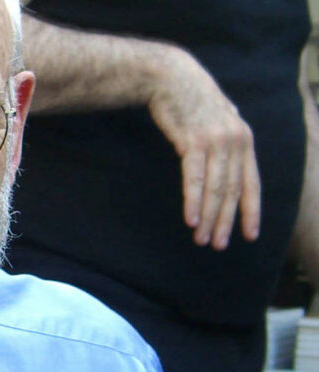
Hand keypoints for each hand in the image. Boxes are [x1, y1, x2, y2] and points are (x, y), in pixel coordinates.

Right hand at [147, 50, 260, 250]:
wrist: (171, 77)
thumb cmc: (189, 100)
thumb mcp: (216, 121)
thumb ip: (224, 143)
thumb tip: (226, 165)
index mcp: (244, 139)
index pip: (251, 182)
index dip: (251, 211)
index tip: (249, 235)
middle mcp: (236, 141)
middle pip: (233, 190)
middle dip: (226, 221)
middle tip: (218, 245)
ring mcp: (216, 141)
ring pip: (216, 188)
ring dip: (209, 217)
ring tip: (201, 239)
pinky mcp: (194, 141)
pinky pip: (195, 178)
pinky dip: (194, 201)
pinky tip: (191, 219)